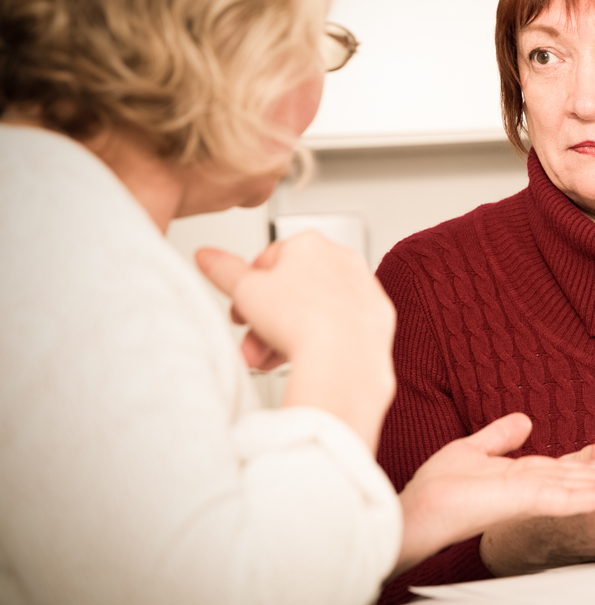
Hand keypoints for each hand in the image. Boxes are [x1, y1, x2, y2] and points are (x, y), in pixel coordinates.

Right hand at [196, 232, 395, 449]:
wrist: (344, 357)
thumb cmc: (299, 320)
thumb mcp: (245, 291)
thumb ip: (223, 270)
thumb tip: (206, 254)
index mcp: (310, 243)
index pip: (268, 260)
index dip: (248, 289)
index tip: (240, 312)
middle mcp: (342, 258)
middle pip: (292, 290)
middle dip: (265, 320)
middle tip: (250, 343)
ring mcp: (364, 287)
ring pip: (315, 310)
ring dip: (285, 335)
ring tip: (267, 361)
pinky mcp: (378, 316)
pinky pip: (341, 326)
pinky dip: (321, 340)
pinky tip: (303, 359)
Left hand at [394, 414, 594, 573]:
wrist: (416, 513)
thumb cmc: (435, 491)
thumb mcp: (473, 450)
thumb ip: (500, 436)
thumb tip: (523, 421)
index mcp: (529, 479)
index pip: (577, 472)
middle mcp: (540, 490)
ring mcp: (541, 497)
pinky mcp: (536, 502)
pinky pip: (581, 496)